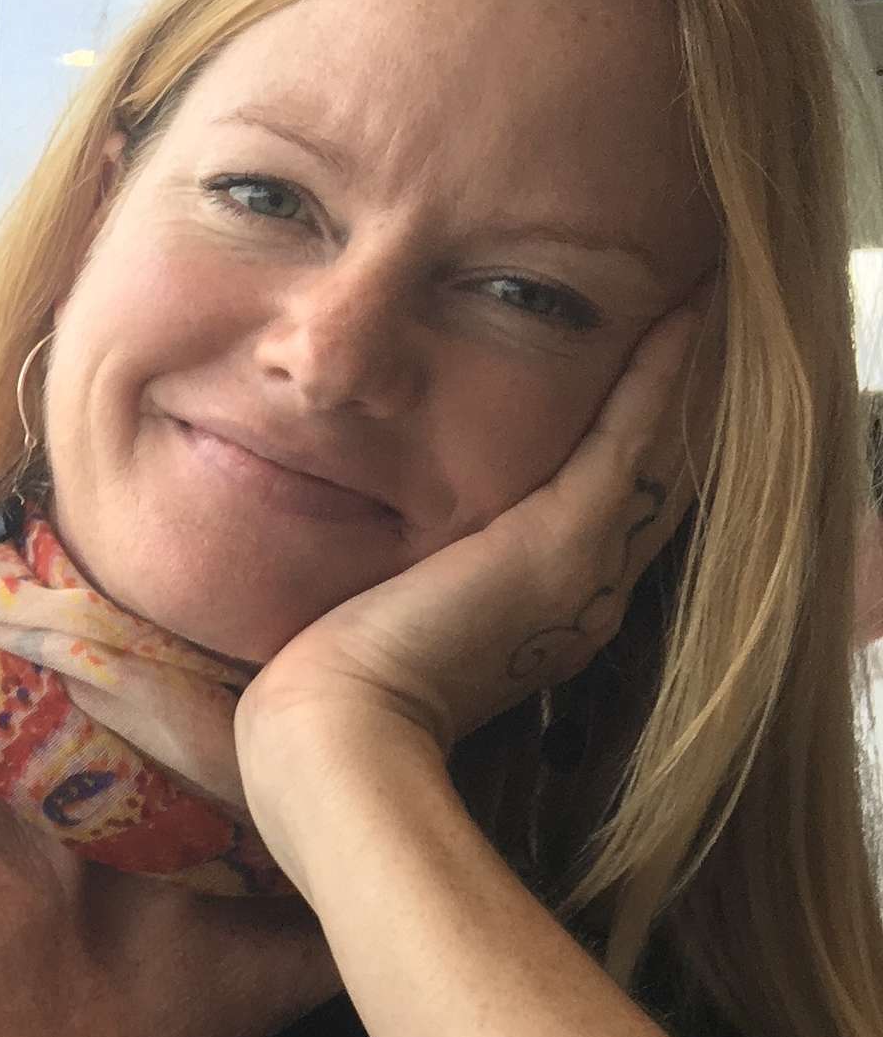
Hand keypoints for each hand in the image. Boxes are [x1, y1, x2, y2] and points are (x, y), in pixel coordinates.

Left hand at [236, 285, 717, 774]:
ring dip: (678, 379)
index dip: (630, 451)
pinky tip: (686, 311)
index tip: (639, 389)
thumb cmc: (339, 689)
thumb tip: (383, 558)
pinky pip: (631, 437)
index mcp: (544, 617)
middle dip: (670, 410)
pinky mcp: (565, 542)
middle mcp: (585, 594)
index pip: (602, 515)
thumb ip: (414, 582)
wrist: (340, 729)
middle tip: (691, 327)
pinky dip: (661, 375)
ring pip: (654, 453)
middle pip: (646, 482)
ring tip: (698, 306)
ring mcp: (586, 569)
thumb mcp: (392, 622)